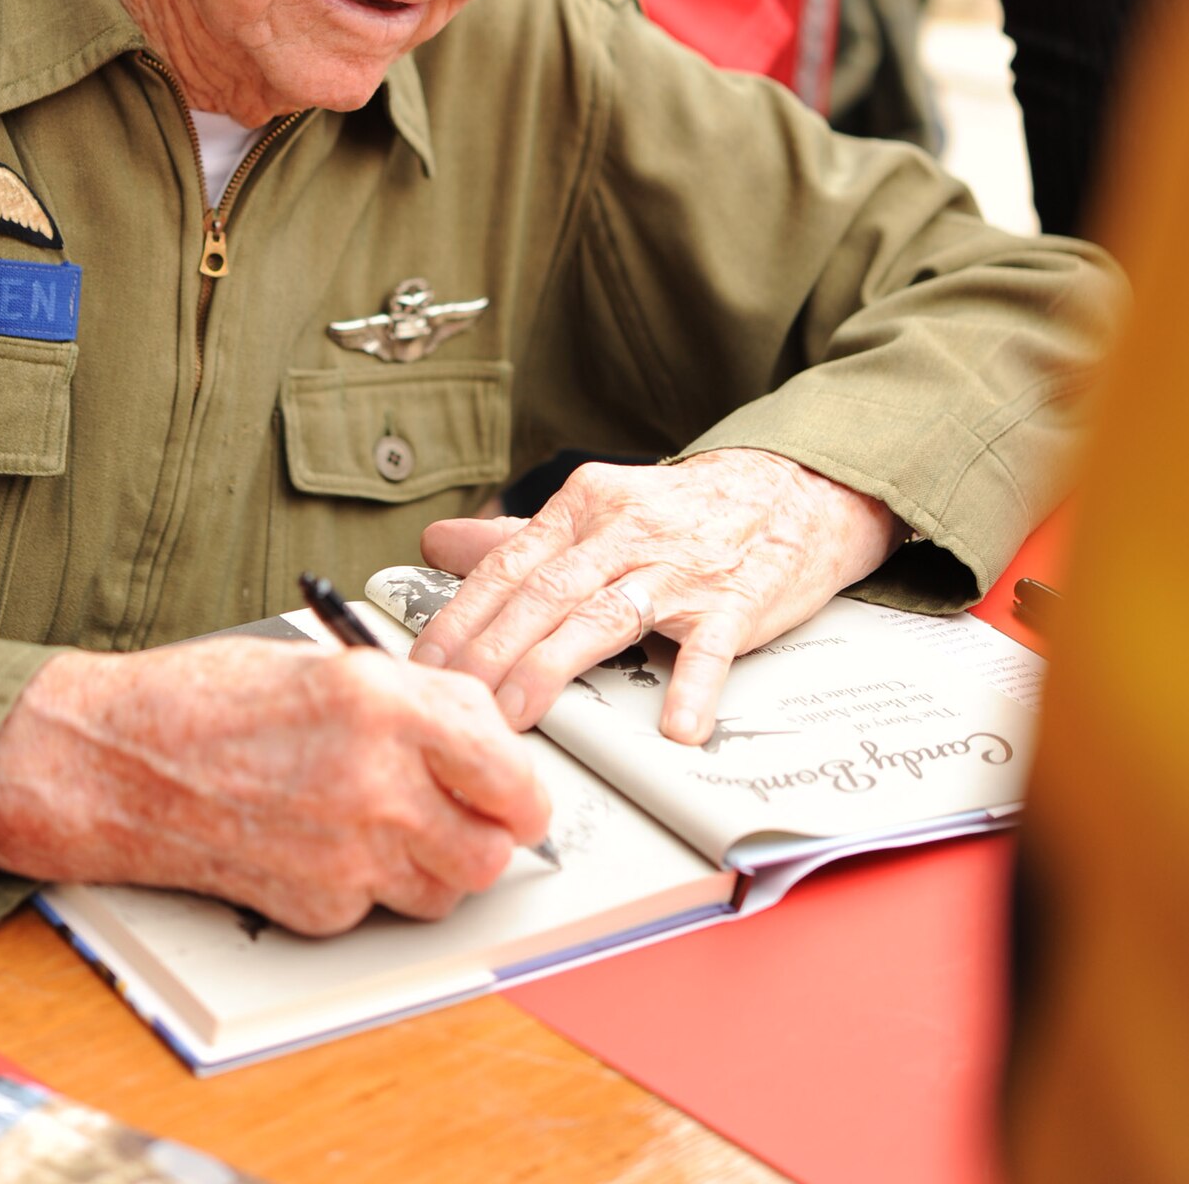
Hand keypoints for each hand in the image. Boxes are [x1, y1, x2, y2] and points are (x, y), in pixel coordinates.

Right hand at [0, 636, 550, 935]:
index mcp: (385, 704)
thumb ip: (417, 701)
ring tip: (394, 821)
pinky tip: (329, 839)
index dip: (522, 786)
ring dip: (438, 862)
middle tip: (471, 811)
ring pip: (447, 890)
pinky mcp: (315, 908)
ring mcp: (346, 855)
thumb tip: (481, 735)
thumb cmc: (207, 698)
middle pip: (492, 848)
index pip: (510, 770)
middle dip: (490, 831)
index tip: (514, 786)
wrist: (115, 760)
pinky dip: (372, 884)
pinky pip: (380, 908)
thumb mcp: (331, 663)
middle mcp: (376, 784)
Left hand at [411, 451, 900, 745]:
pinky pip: (709, 646)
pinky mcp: (734, 601)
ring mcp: (680, 567)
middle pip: (544, 593)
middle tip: (457, 702)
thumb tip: (438, 543)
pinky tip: (674, 726)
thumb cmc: (681, 513)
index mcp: (584, 507)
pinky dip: (692, 687)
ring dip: (556, 666)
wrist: (791, 488)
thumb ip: (516, 536)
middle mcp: (625, 531)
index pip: (507, 565)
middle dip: (491, 651)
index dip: (460, 617)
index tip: (424, 665)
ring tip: (520, 714)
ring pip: (605, 615)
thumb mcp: (595, 510)